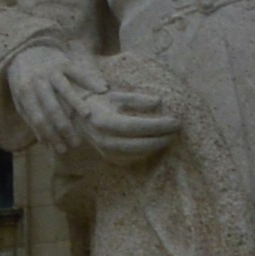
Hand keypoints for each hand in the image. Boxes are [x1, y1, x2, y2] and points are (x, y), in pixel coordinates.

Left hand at [0, 50, 92, 148]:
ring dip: (77, 103)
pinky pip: (78, 73)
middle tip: (76, 143)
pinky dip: (90, 81)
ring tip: (88, 117)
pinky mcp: (64, 62)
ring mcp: (51, 71)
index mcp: (24, 93)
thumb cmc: (24, 81)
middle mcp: (37, 81)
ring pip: (65, 89)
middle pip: (52, 108)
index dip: (50, 136)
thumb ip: (31, 118)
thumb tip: (44, 142)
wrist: (25, 51)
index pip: (38, 119)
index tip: (62, 149)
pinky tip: (102, 90)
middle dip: (65, 127)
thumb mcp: (21, 99)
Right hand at [59, 67, 180, 165]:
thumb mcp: (116, 95)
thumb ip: (137, 99)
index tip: (175, 120)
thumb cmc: (100, 102)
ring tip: (170, 137)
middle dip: (159, 138)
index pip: (135, 126)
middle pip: (136, 144)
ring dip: (155, 147)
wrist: (78, 117)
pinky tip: (157, 145)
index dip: (156, 125)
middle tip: (176, 130)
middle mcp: (102, 138)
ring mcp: (104, 151)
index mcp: (104, 120)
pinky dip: (146, 153)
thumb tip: (158, 103)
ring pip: (135, 154)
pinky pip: (130, 160)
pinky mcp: (108, 158)